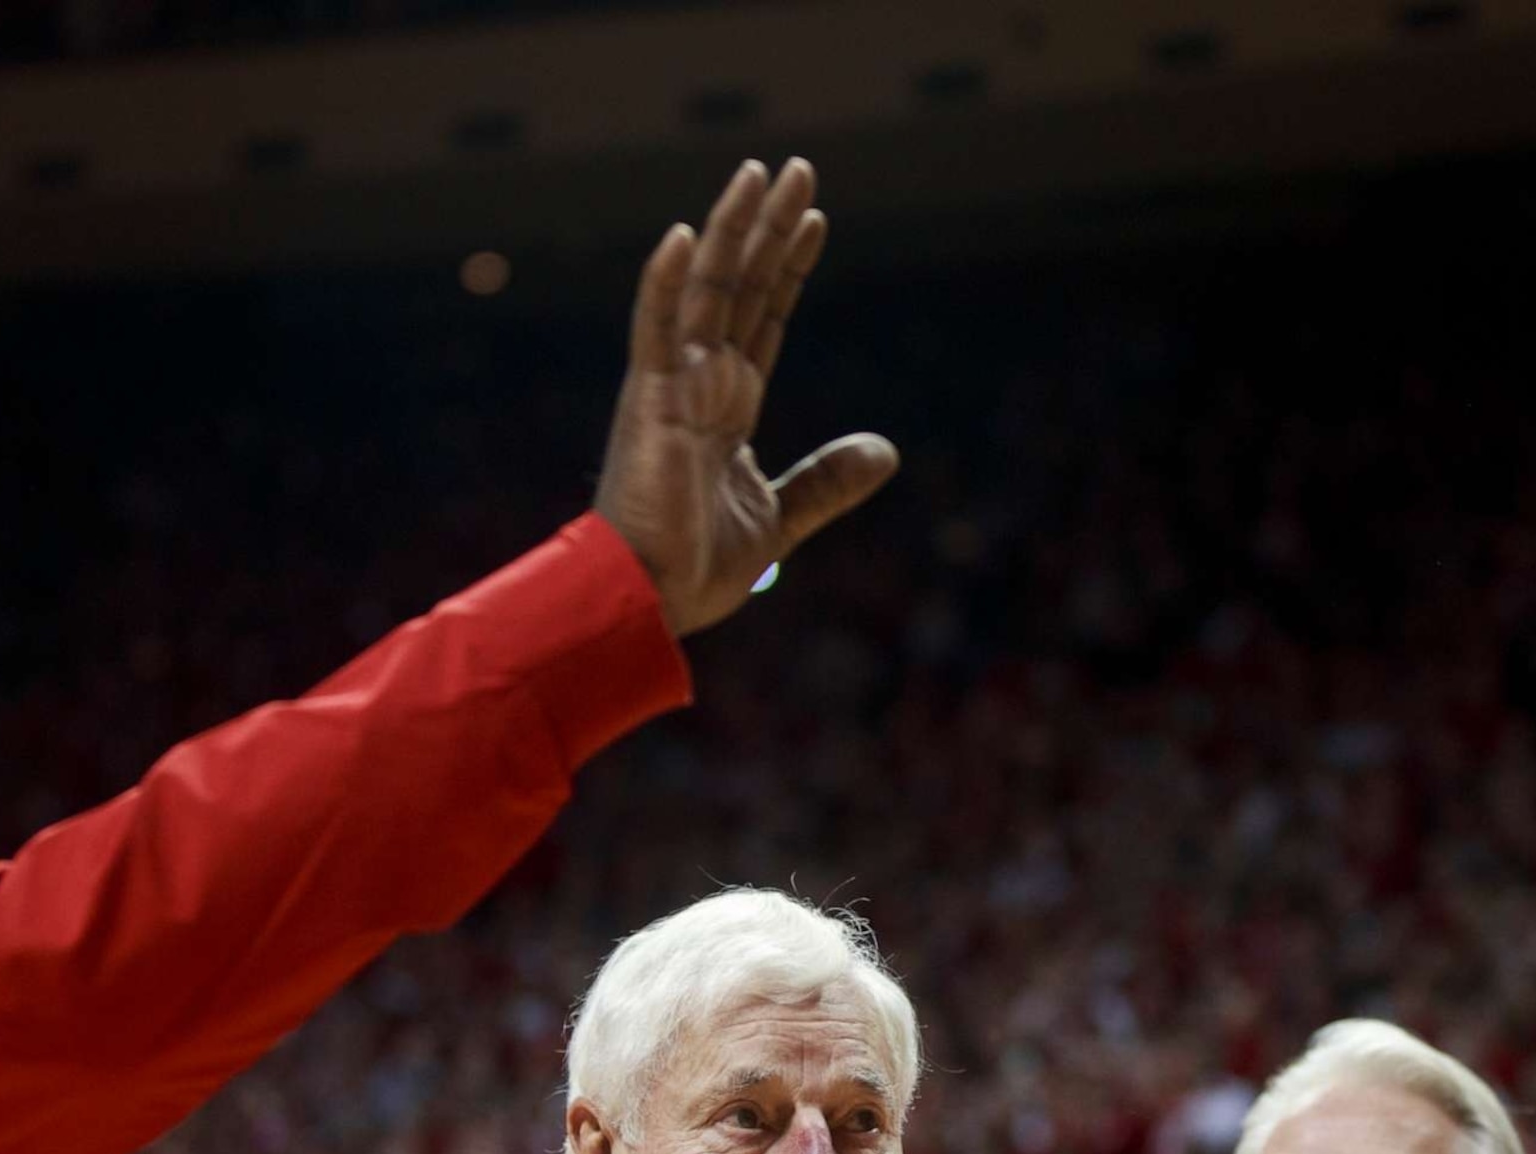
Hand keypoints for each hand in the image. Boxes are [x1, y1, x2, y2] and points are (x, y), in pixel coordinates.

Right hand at [595, 157, 899, 633]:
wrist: (650, 603)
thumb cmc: (694, 567)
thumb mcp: (781, 518)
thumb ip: (826, 480)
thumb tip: (886, 451)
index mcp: (726, 406)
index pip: (764, 318)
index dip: (790, 268)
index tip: (816, 219)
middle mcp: (698, 384)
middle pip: (740, 287)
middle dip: (769, 228)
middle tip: (797, 168)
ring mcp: (671, 388)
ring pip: (705, 291)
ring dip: (732, 230)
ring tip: (759, 173)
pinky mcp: (649, 404)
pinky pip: (657, 332)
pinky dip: (667, 283)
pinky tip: (686, 235)